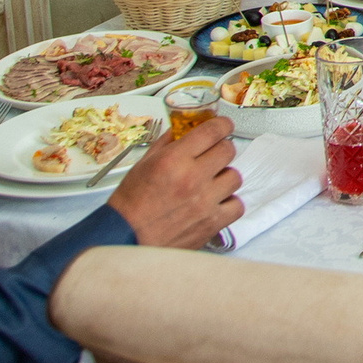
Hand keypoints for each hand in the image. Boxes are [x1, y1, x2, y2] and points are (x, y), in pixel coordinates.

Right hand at [107, 116, 243, 249]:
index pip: (212, 131)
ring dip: (224, 177)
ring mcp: (205, 202)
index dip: (223, 125)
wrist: (125, 238)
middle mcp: (193, 178)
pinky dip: (229, 202)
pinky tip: (215, 202)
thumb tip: (180, 130)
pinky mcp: (212, 223)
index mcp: (174, 160)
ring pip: (235, 177)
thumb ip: (165, 144)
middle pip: (228, 151)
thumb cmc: (130, 205)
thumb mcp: (143, 165)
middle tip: (212, 156)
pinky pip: (237, 205)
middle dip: (220, 150)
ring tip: (210, 183)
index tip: (224, 126)